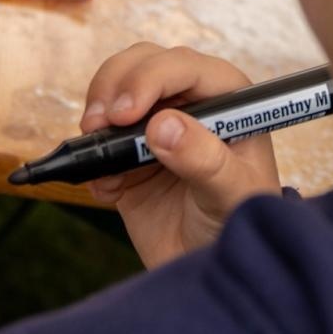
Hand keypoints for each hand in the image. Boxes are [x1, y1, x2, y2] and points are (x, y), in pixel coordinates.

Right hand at [83, 43, 281, 268]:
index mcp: (228, 100)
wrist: (212, 268)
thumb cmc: (240, 225)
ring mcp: (159, 128)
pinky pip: (101, 140)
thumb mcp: (232, 195)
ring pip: (117, 90)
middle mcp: (193, 105)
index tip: (125, 113)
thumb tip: (164, 125)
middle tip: (98, 124)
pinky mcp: (130, 157)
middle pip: (144, 64)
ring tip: (97, 151)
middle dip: (115, 86)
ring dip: (98, 113)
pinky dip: (92, 157)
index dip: (150, 78)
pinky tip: (107, 190)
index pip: (185, 67)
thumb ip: (205, 160)